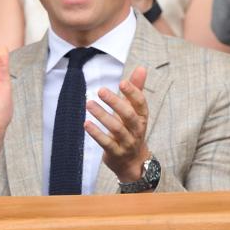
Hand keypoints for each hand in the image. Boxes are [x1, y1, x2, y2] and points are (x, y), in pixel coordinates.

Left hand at [85, 66, 150, 183]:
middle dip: (115, 102)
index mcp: (142, 117)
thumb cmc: (132, 130)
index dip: (133, 92)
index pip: (140, 103)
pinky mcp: (116, 153)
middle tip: (100, 90)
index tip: (122, 82)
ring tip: (89, 104)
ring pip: (116, 128)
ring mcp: (127, 143)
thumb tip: (141, 67)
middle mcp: (137, 130)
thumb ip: (136, 89)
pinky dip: (96, 133)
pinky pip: (106, 143)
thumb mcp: (135, 111)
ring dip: (102, 115)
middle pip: (128, 115)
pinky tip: (86, 123)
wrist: (133, 162)